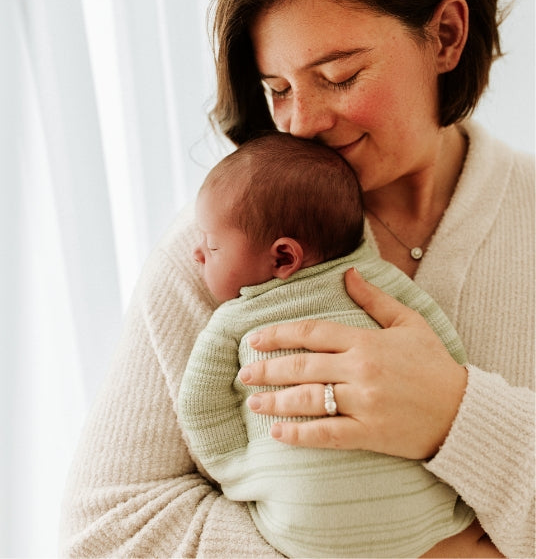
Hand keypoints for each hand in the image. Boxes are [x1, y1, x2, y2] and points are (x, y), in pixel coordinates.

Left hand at [239, 268, 467, 459]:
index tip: (254, 339)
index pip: (312, 332)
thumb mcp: (409, 323)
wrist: (464, 412)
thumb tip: (348, 272)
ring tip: (253, 402)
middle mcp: (360, 369)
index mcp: (365, 342)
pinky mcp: (371, 434)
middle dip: (268, 369)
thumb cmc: (433, 365)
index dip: (279, 334)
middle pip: (302, 365)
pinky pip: (328, 434)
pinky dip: (300, 434)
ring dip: (276, 401)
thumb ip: (375, 299)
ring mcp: (365, 403)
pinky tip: (278, 433)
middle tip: (244, 374)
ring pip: (309, 399)